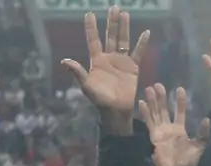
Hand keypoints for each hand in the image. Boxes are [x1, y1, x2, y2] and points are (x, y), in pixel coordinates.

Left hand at [61, 7, 149, 121]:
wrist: (115, 110)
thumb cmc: (99, 100)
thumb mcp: (86, 86)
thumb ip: (78, 72)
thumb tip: (65, 61)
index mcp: (96, 61)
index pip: (93, 40)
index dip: (91, 28)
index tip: (89, 13)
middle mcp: (109, 58)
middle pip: (110, 36)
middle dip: (111, 22)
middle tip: (113, 7)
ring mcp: (121, 62)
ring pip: (123, 40)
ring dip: (124, 28)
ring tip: (125, 14)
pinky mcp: (132, 67)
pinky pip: (138, 53)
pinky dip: (142, 43)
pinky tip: (145, 32)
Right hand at [139, 84, 209, 165]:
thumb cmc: (189, 160)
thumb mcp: (200, 145)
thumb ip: (203, 133)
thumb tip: (207, 119)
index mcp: (180, 129)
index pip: (179, 112)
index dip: (179, 101)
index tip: (180, 89)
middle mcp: (169, 128)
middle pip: (164, 109)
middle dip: (162, 98)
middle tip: (158, 84)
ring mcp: (160, 131)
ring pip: (156, 113)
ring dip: (153, 101)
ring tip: (149, 88)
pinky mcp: (153, 135)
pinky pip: (149, 122)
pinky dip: (145, 112)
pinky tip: (142, 102)